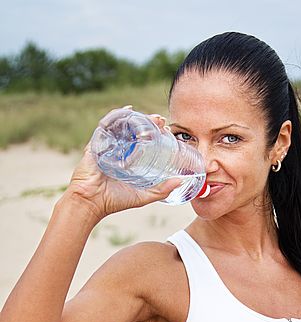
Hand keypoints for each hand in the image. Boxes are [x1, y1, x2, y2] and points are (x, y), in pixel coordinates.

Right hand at [66, 106, 183, 220]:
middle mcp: (118, 151)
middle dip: (148, 122)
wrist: (91, 203)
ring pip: (122, 125)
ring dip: (136, 117)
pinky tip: (128, 110)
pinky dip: (116, 116)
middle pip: (134, 130)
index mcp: (128, 160)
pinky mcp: (96, 144)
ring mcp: (107, 146)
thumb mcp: (143, 196)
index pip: (143, 141)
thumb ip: (162, 190)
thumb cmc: (114, 201)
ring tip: (149, 116)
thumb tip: (181, 181)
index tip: (167, 129)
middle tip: (161, 121)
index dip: (155, 133)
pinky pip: (106, 125)